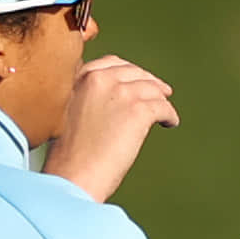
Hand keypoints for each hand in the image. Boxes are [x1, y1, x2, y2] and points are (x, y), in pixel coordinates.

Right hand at [42, 58, 179, 201]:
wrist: (73, 174)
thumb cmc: (68, 154)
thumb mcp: (68, 113)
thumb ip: (88, 99)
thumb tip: (114, 101)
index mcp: (80, 78)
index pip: (111, 64)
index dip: (130, 72)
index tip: (140, 81)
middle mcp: (100, 79)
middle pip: (135, 73)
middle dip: (150, 82)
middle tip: (162, 92)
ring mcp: (121, 93)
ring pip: (152, 89)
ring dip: (161, 101)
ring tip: (166, 113)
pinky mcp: (138, 111)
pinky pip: (163, 107)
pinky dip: (170, 115)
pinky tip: (170, 123)